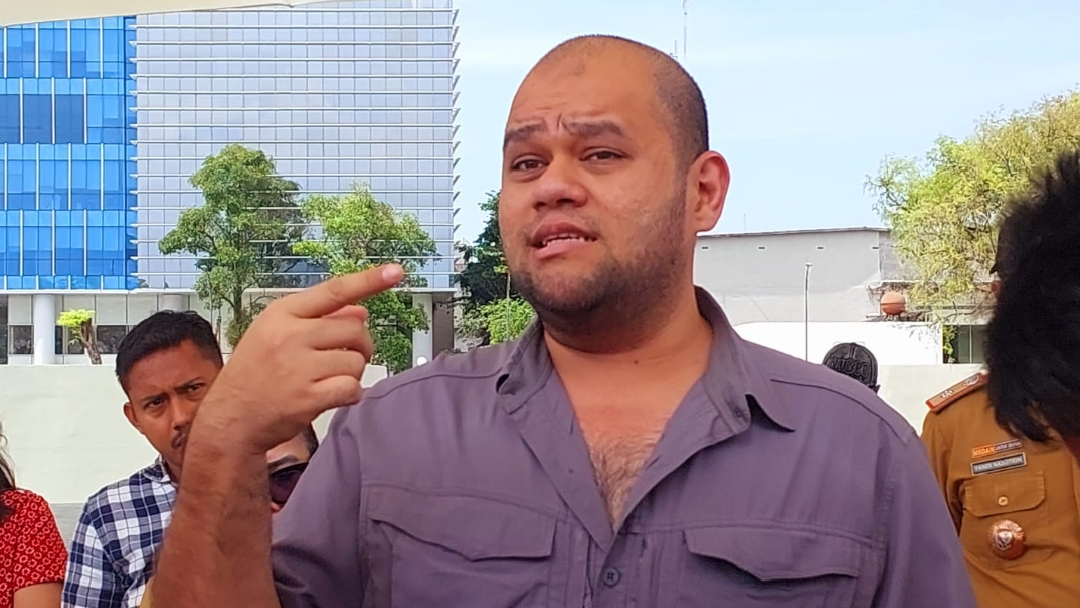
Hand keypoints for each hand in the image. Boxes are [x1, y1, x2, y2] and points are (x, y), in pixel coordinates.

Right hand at [194, 264, 404, 453]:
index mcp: (282, 314)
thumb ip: (317, 319)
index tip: (395, 272)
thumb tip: (360, 311)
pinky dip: (350, 394)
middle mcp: (290, 336)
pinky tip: (332, 396)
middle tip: (347, 357)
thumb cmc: (255, 373)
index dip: (369, 280)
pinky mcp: (308, 397)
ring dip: (352, 373)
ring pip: (357, 361)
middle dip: (360, 345)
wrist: (231, 419)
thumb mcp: (274, 333)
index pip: (334, 290)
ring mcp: (298, 367)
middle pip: (355, 329)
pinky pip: (353, 388)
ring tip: (328, 380)